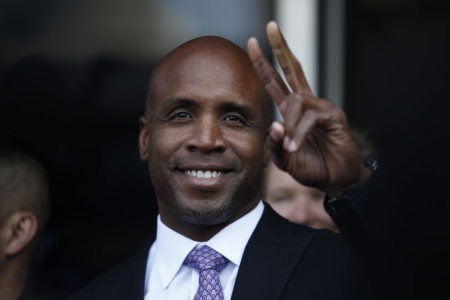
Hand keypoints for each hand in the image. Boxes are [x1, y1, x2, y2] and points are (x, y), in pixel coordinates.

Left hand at [247, 21, 370, 196]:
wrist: (335, 180)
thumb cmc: (311, 166)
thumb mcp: (284, 158)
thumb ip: (275, 144)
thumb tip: (274, 125)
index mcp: (292, 110)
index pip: (275, 81)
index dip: (263, 64)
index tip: (250, 43)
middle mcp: (306, 103)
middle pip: (292, 68)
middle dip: (279, 48)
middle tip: (269, 27)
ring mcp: (321, 107)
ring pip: (296, 101)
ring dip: (288, 125)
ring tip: (289, 147)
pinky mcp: (333, 116)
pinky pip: (310, 117)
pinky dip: (299, 133)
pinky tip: (295, 146)